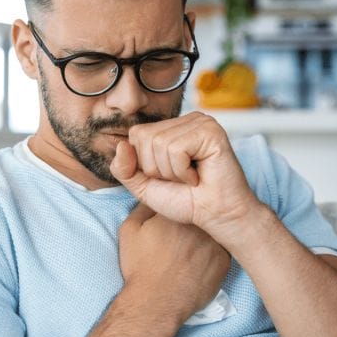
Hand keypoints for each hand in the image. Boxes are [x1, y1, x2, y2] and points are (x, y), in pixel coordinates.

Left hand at [109, 112, 262, 241]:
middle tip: (182, 179)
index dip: (145, 164)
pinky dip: (182, 171)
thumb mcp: (144, 186)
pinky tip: (198, 176)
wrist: (216, 217)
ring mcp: (201, 122)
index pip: (136, 134)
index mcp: (173, 127)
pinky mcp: (211, 131)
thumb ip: (124, 168)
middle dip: (157, 169)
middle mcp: (188, 120)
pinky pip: (176, 149)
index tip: (169, 177)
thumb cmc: (187, 201)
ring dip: (172, 172)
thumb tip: (120, 145)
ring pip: (159, 143)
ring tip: (191, 178)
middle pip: (145, 137)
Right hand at [118, 203, 231, 325]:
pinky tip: (198, 263)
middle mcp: (200, 224)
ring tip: (189, 252)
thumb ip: (143, 207)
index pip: (183, 199)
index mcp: (178, 213)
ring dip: (204, 237)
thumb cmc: (140, 266)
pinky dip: (212, 254)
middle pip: (200, 214)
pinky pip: (221, 249)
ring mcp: (215, 242)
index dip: (177, 210)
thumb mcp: (130, 230)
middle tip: (180, 240)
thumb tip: (156, 196)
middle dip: (192, 222)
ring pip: (212, 231)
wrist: (155, 302)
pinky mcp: (224, 261)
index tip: (172, 222)